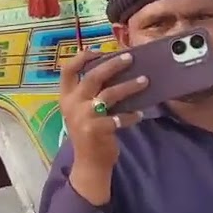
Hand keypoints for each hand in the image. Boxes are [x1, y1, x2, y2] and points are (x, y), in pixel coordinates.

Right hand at [59, 49, 148, 173]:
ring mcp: (83, 117)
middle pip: (92, 76)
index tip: (98, 50)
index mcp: (67, 97)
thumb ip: (91, 92)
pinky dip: (131, 115)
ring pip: (109, 94)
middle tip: (129, 58)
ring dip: (129, 86)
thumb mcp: (82, 110)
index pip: (67, 70)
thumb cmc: (89, 132)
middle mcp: (72, 104)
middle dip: (112, 65)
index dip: (81, 57)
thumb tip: (115, 69)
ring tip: (145, 81)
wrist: (89, 163)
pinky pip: (118, 118)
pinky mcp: (96, 130)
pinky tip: (139, 114)